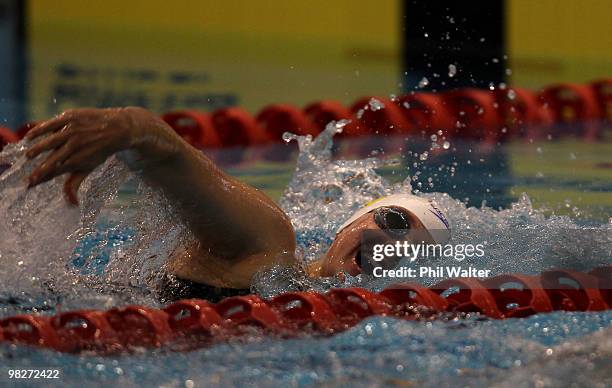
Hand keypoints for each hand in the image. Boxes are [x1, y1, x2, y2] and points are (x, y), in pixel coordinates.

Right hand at [25, 107, 172, 204]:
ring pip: (50, 142)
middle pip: (53, 160)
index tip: (30, 183)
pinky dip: (38, 130)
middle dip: (39, 170)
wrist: (118, 128)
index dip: (42, 177)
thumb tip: (72, 204)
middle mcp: (76, 146)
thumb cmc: (99, 150)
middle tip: (28, 178)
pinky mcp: (70, 117)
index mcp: (79, 160)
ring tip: (28, 156)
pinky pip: (50, 124)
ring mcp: (72, 131)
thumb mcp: (88, 167)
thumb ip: (75, 183)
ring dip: (37, 150)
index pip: (56, 171)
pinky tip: (29, 137)